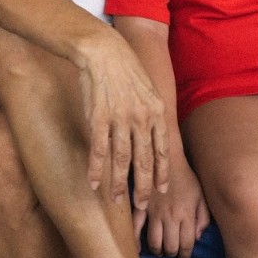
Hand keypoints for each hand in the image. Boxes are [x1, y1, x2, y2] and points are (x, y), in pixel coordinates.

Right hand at [77, 32, 170, 209]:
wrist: (104, 51)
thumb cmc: (125, 68)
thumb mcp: (148, 88)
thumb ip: (151, 112)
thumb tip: (153, 132)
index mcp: (155, 111)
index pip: (162, 149)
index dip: (162, 172)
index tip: (163, 190)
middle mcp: (140, 118)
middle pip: (144, 160)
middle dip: (145, 186)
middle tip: (143, 206)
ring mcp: (119, 118)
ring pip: (122, 159)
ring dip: (119, 183)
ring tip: (117, 200)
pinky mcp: (98, 117)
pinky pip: (98, 149)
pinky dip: (96, 168)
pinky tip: (94, 182)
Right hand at [133, 159, 208, 257]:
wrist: (166, 159)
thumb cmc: (186, 178)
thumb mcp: (201, 195)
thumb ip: (203, 218)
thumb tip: (197, 238)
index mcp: (186, 215)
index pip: (186, 244)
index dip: (185, 255)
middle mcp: (170, 217)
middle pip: (170, 246)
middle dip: (172, 253)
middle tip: (172, 253)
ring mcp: (153, 213)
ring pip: (154, 242)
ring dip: (158, 250)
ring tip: (160, 250)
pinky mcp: (141, 207)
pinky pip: (135, 228)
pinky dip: (136, 241)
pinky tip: (138, 249)